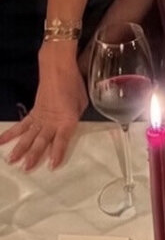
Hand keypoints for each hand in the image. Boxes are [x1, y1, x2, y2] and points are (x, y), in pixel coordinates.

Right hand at [0, 48, 86, 169]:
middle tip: (27, 168)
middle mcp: (52, 122)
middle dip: (34, 155)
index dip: (57, 153)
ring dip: (20, 149)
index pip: (62, 140)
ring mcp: (40, 117)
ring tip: (11, 161)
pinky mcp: (33, 112)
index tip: (52, 166)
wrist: (59, 70)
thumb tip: (69, 122)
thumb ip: (75, 117)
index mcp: (67, 120)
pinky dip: (11, 133)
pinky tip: (1, 141)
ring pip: (29, 135)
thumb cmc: (75, 86)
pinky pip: (22, 125)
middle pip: (41, 141)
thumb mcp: (82, 104)